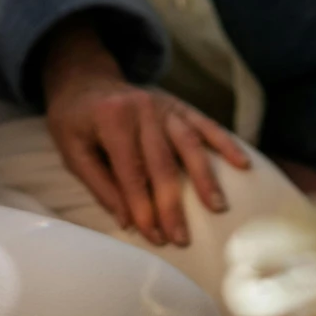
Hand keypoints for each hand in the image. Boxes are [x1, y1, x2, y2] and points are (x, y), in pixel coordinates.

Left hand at [40, 21, 250, 247]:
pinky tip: (242, 162)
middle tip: (182, 237)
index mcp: (112, 119)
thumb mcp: (73, 151)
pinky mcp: (179, 104)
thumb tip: (127, 220)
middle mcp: (143, 109)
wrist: (85, 78)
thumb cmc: (75, 120)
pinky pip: (205, 124)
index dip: (143, 207)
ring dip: (204, 177)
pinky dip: (225, 142)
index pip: (132, 172)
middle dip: (172, 204)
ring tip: (217, 207)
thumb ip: (100, 185)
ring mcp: (164, 105)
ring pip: (189, 144)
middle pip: (162, 163)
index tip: (154, 236)